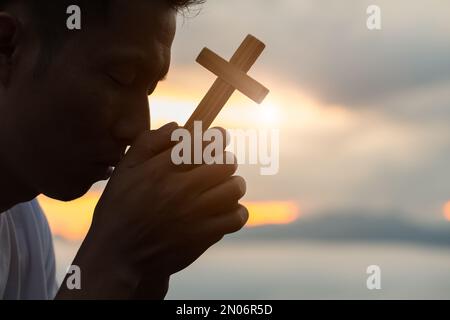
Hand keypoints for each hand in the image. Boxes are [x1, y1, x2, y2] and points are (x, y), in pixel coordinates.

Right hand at [59, 122, 247, 298]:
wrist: (118, 256)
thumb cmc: (120, 210)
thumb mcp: (124, 171)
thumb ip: (148, 143)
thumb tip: (178, 126)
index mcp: (159, 170)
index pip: (201, 142)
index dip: (217, 136)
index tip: (220, 137)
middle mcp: (179, 190)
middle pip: (225, 163)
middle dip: (226, 161)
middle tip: (221, 165)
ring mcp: (193, 214)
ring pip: (235, 187)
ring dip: (234, 184)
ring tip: (225, 187)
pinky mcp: (203, 236)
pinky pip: (237, 217)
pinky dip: (237, 212)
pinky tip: (226, 210)